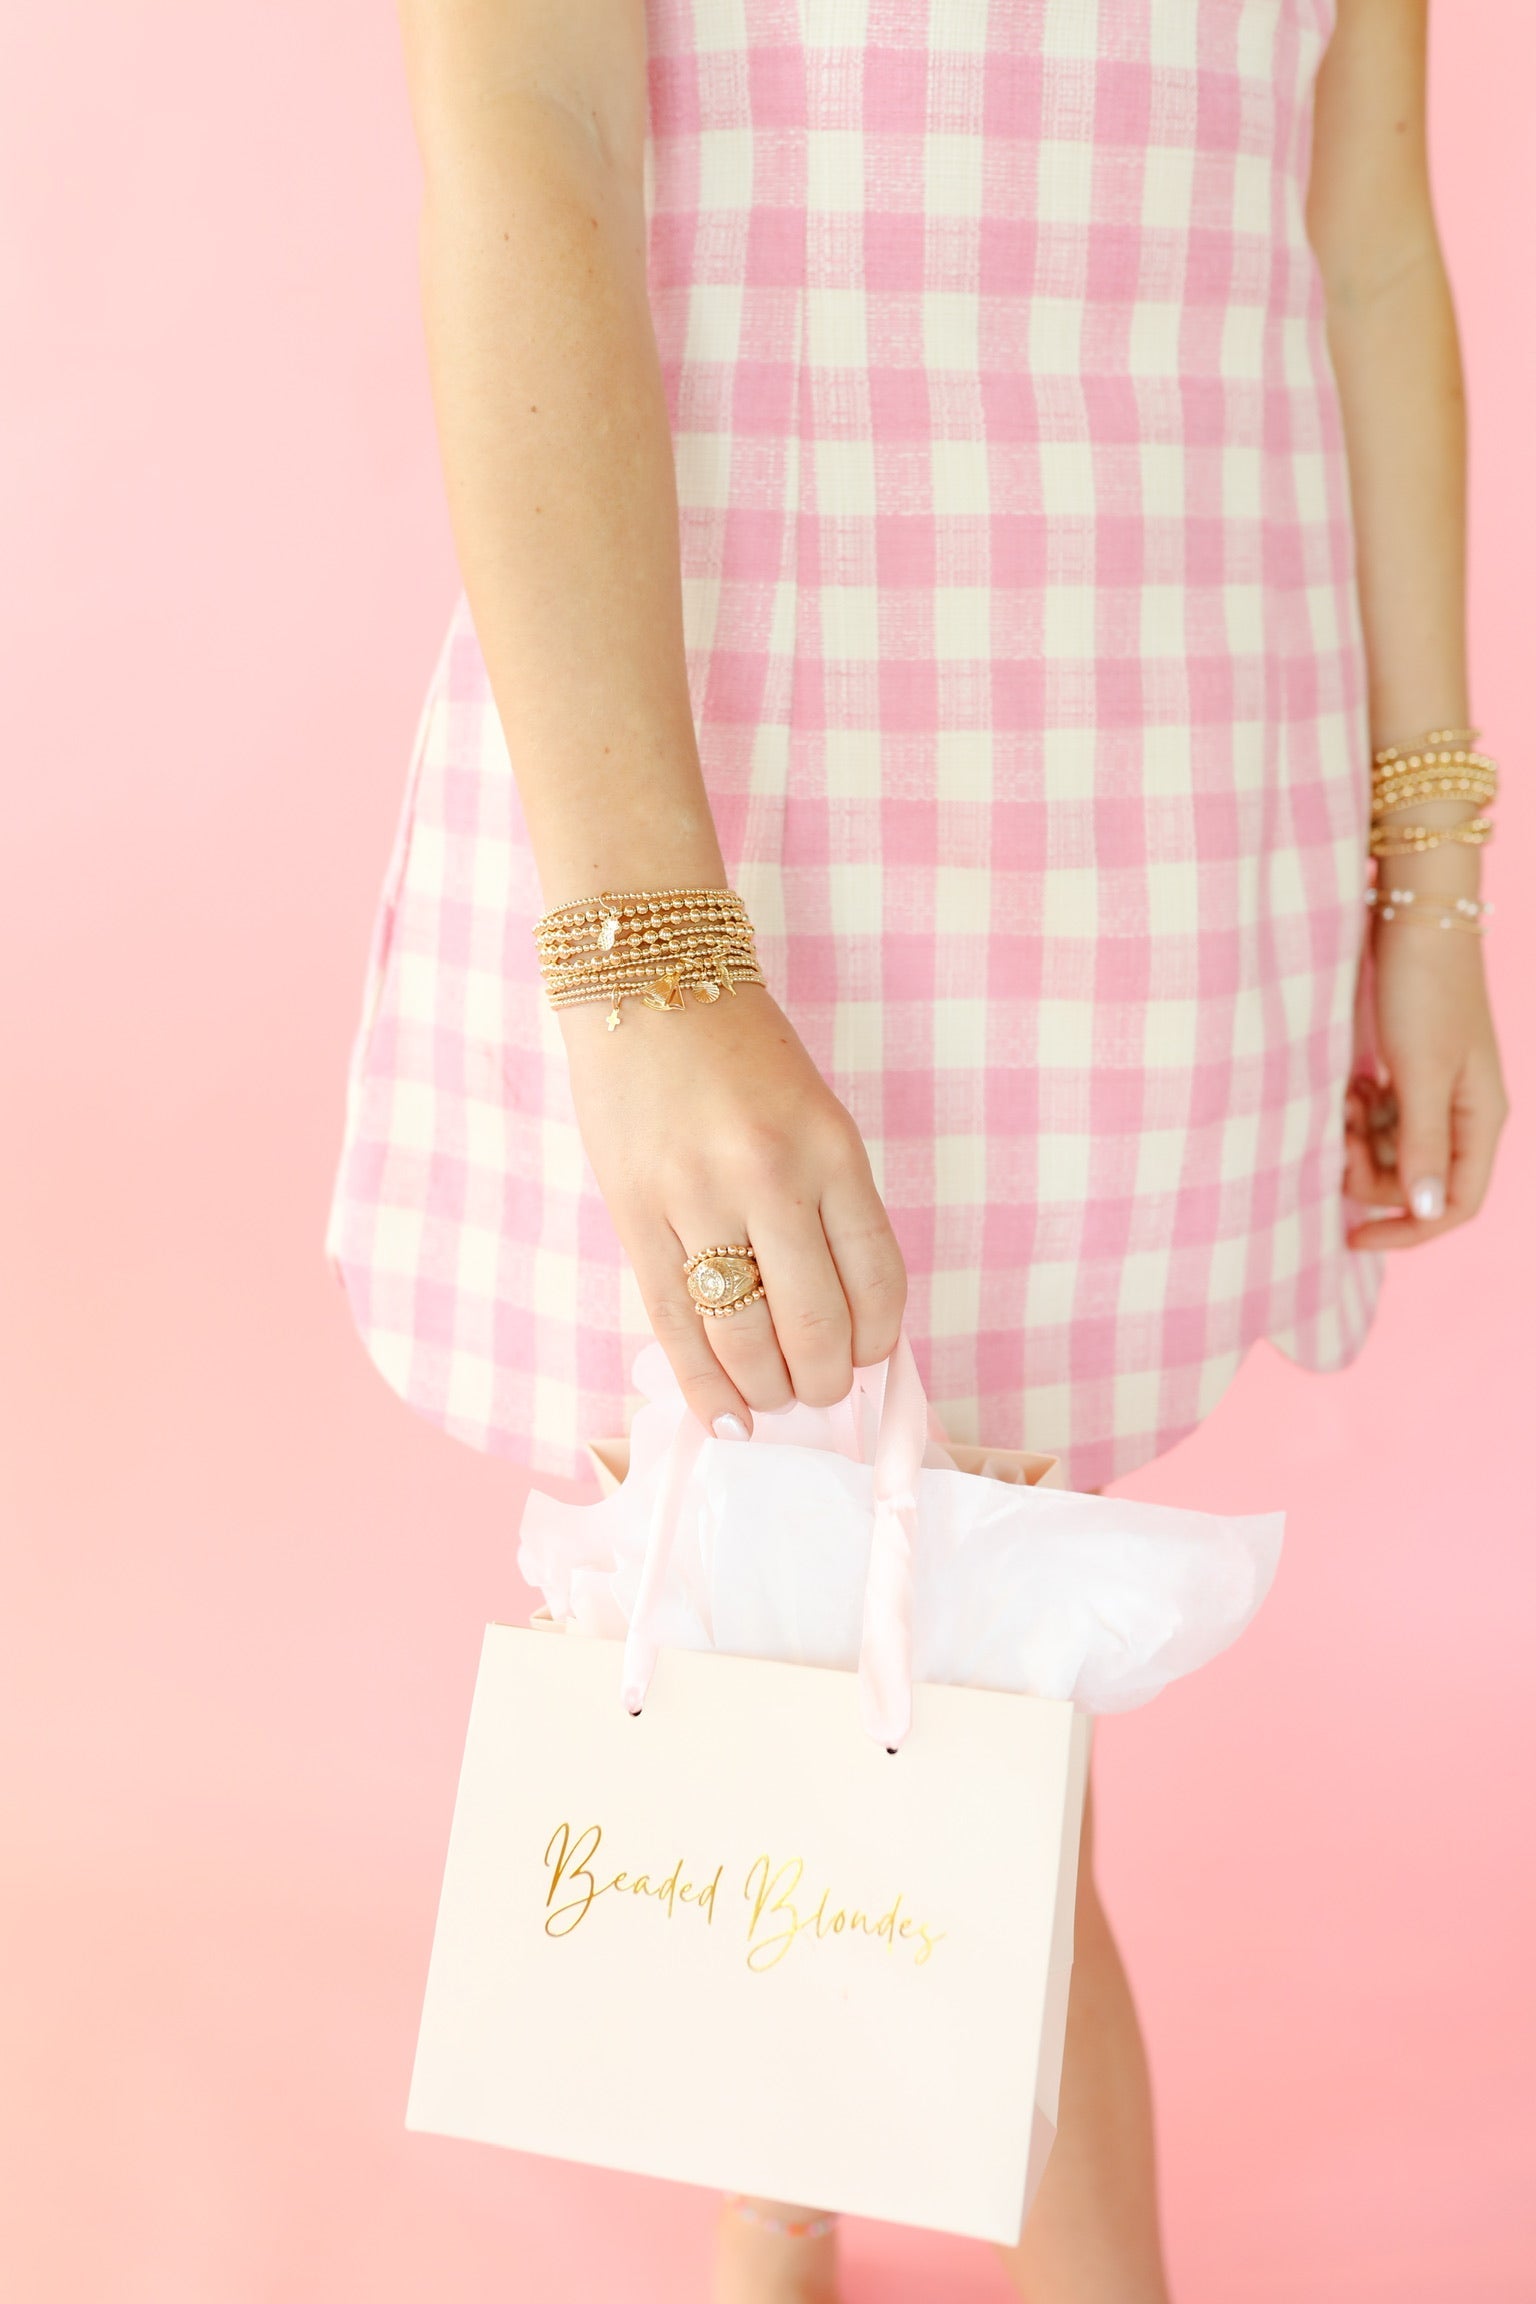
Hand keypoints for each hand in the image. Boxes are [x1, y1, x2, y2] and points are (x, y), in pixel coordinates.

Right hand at [560, 984, 906, 1435]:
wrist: (644, 981)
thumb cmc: (739, 1052)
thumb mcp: (813, 1115)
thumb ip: (830, 1207)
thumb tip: (844, 1317)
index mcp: (830, 1148)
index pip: (877, 1278)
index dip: (879, 1340)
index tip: (870, 1357)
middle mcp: (770, 1177)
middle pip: (815, 1323)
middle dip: (825, 1379)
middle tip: (820, 1390)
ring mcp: (696, 1199)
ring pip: (743, 1337)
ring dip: (768, 1390)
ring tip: (774, 1401)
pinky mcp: (634, 1216)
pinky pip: (672, 1325)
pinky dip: (703, 1383)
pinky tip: (723, 1415)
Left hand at [1344, 917, 1508, 1247]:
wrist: (1416, 914)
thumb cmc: (1423, 988)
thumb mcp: (1420, 1071)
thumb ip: (1424, 1142)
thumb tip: (1427, 1210)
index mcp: (1481, 1119)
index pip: (1455, 1205)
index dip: (1407, 1230)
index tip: (1352, 1235)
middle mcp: (1463, 1112)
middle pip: (1416, 1182)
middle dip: (1372, 1173)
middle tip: (1338, 1135)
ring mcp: (1436, 1090)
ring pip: (1394, 1149)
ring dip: (1362, 1140)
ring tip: (1342, 1099)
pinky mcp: (1410, 1068)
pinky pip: (1383, 1117)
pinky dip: (1360, 1114)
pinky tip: (1345, 1086)